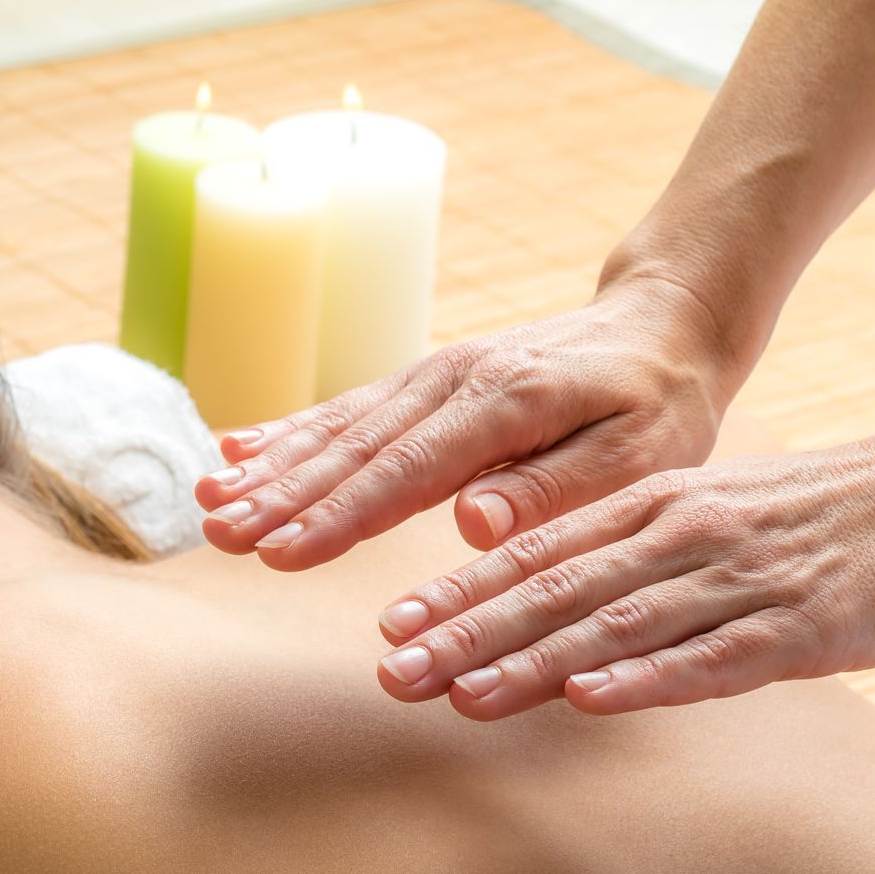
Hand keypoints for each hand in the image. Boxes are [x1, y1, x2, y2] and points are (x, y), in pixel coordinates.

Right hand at [195, 275, 738, 565]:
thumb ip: (554, 488)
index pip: (407, 471)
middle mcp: (454, 381)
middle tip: (218, 535)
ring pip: (337, 428)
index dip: (339, 515)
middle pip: (353, 448)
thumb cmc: (661, 402)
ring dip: (270, 469)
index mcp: (505, 404)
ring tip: (209, 504)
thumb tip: (469, 520)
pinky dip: (288, 433)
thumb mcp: (640, 455)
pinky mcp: (423, 382)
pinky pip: (346, 410)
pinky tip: (237, 452)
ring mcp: (431, 376)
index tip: (282, 550)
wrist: (665, 322)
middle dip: (280, 496)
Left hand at [369, 407, 874, 718]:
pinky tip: (590, 698)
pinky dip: (646, 677)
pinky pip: (712, 655)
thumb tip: (546, 602)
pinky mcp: (801, 624)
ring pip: (615, 623)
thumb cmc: (821, 518)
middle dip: (467, 635)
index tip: (391, 629)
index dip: (460, 594)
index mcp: (655, 507)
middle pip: (556, 590)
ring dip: (532, 662)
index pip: (537, 553)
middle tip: (392, 674)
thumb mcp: (708, 518)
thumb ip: (630, 555)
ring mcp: (740, 579)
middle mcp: (682, 535)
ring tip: (460, 695)